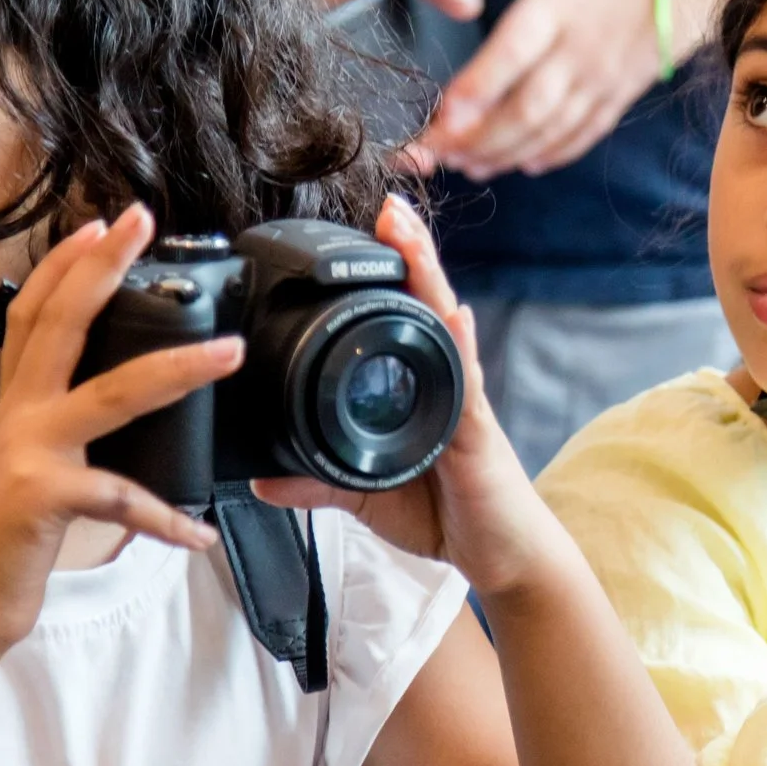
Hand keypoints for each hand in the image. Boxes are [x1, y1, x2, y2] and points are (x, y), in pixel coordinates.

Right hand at [0, 207, 238, 650]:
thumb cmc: (2, 543)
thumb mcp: (28, 472)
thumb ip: (62, 437)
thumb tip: (116, 417)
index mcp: (17, 406)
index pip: (35, 315)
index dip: (65, 266)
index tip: (102, 224)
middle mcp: (19, 418)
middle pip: (62, 322)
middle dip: (103, 267)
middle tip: (141, 219)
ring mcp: (29, 454)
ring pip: (114, 393)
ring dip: (178, 370)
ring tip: (229, 354)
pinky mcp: (43, 499)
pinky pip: (123, 497)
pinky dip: (166, 519)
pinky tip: (200, 534)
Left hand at [253, 195, 564, 599]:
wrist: (502, 558)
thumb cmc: (449, 517)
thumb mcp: (366, 497)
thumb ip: (317, 484)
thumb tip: (263, 480)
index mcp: (423, 392)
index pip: (403, 321)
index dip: (390, 276)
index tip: (369, 232)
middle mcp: (447, 386)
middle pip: (429, 306)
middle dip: (412, 254)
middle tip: (389, 207)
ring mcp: (466, 404)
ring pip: (446, 329)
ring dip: (430, 278)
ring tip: (410, 235)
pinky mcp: (478, 434)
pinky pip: (466, 384)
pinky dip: (461, 348)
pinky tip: (456, 316)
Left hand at [410, 0, 668, 179]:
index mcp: (562, 2)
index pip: (515, 50)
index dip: (479, 86)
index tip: (443, 112)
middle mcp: (581, 49)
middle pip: (526, 107)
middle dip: (477, 137)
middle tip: (432, 153)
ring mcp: (602, 79)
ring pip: (549, 130)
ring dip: (503, 153)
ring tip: (463, 167)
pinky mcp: (619, 96)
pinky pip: (581, 135)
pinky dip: (548, 154)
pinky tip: (517, 164)